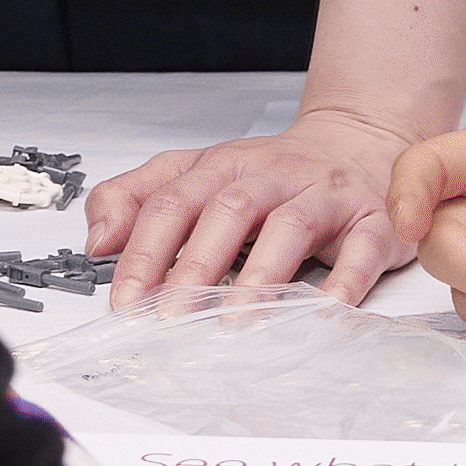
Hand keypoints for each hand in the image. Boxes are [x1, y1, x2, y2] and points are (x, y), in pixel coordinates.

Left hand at [91, 106, 427, 309]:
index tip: (125, 300)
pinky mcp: (369, 220)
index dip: (144, 252)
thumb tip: (96, 241)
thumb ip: (136, 198)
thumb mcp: (196, 174)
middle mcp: (271, 175)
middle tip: (170, 316)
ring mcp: (322, 195)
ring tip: (237, 320)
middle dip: (194, 267)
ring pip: (289, 228)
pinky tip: (323, 312)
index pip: (172, 202)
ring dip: (261, 277)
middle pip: (227, 212)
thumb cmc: (272, 176)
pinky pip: (360, 249)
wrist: (357, 145)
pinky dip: (344, 282)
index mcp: (223, 166)